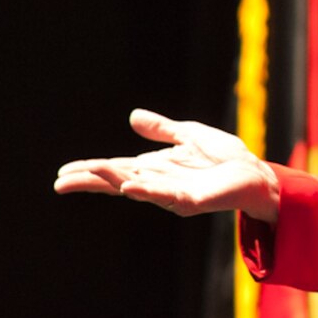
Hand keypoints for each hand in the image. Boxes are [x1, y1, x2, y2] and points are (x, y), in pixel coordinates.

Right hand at [53, 108, 279, 221]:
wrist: (256, 173)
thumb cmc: (225, 158)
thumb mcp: (188, 135)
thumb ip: (162, 129)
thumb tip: (132, 117)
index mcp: (155, 167)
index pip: (116, 168)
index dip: (91, 169)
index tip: (63, 172)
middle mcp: (159, 182)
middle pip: (118, 180)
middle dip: (91, 180)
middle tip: (61, 181)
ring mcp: (173, 193)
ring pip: (137, 187)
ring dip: (114, 181)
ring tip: (91, 173)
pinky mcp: (192, 200)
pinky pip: (166, 196)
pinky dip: (147, 191)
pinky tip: (129, 187)